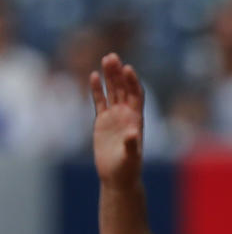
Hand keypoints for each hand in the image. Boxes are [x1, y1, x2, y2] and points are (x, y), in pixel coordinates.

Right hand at [90, 53, 144, 187]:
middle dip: (119, 73)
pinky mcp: (102, 121)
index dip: (133, 82)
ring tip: (106, 59)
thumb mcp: (131, 157)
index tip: (128, 69)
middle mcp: (127, 115)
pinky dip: (97, 90)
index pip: (137, 95)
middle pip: (124, 89)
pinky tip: (94, 76)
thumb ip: (131, 144)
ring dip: (109, 76)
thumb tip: (132, 133)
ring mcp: (115, 117)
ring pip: (112, 92)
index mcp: (137, 119)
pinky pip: (100, 102)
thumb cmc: (128, 168)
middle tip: (112, 56)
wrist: (117, 177)